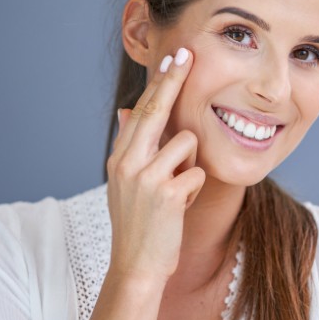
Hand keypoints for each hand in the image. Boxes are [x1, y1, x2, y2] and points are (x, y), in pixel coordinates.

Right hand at [105, 48, 204, 287]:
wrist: (136, 265)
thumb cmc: (139, 222)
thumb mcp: (127, 183)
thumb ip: (131, 147)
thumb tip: (127, 110)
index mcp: (120, 157)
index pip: (143, 110)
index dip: (160, 83)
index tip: (173, 58)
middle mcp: (128, 162)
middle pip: (157, 110)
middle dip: (174, 80)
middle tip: (188, 53)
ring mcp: (146, 176)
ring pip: (187, 143)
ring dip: (192, 165)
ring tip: (178, 190)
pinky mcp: (166, 193)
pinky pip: (198, 172)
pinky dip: (196, 188)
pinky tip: (182, 206)